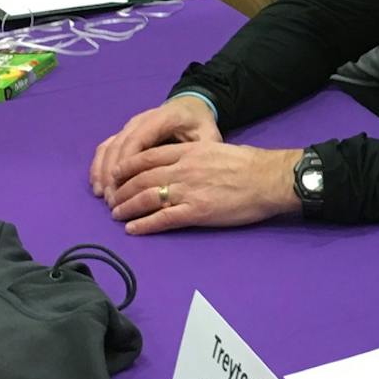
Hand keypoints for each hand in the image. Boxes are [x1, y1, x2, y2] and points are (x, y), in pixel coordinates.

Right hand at [91, 96, 223, 195]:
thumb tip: (191, 175)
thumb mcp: (208, 136)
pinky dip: (99, 167)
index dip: (127, 163)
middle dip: (112, 174)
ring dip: (103, 173)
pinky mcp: (124, 133)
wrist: (190, 107)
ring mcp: (130, 126)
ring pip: (109, 147)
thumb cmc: (199, 125)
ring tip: (105, 197)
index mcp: (162, 118)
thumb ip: (201, 153)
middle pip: (119, 146)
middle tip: (113, 201)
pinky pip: (106, 148)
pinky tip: (98, 187)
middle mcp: (141, 120)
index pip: (138, 140)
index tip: (121, 186)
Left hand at [104, 142, 299, 234]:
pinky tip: (133, 229)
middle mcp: (182, 169)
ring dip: (127, 207)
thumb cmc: (247, 164)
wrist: (267, 179)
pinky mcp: (196, 212)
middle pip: (140, 178)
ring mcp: (187, 191)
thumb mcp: (215, 149)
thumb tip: (178, 165)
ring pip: (146, 198)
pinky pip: (162, 219)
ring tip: (116, 215)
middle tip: (110, 199)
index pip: (146, 157)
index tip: (115, 174)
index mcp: (187, 152)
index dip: (126, 166)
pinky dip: (144, 225)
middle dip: (121, 189)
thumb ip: (193, 156)